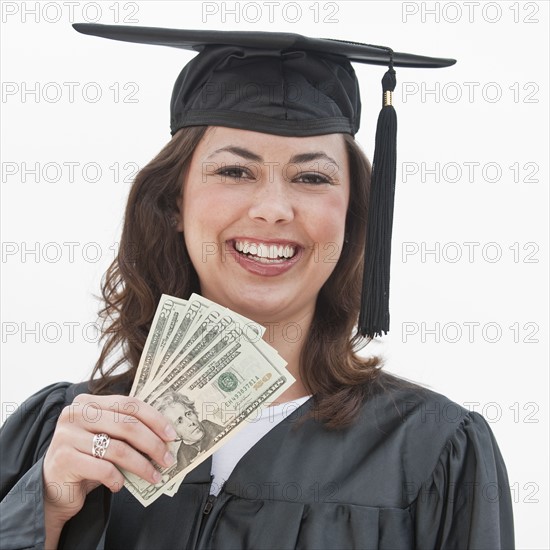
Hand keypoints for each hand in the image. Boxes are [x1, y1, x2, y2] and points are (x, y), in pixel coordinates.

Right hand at [42, 394, 175, 535]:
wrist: (53, 489)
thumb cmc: (87, 459)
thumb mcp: (106, 437)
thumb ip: (126, 428)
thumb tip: (166, 433)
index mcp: (88, 402)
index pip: (129, 404)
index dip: (155, 419)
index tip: (172, 434)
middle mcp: (75, 413)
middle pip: (127, 425)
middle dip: (153, 443)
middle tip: (168, 459)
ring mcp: (66, 435)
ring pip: (118, 449)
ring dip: (141, 465)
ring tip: (154, 476)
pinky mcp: (63, 460)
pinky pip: (102, 468)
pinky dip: (117, 479)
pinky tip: (121, 485)